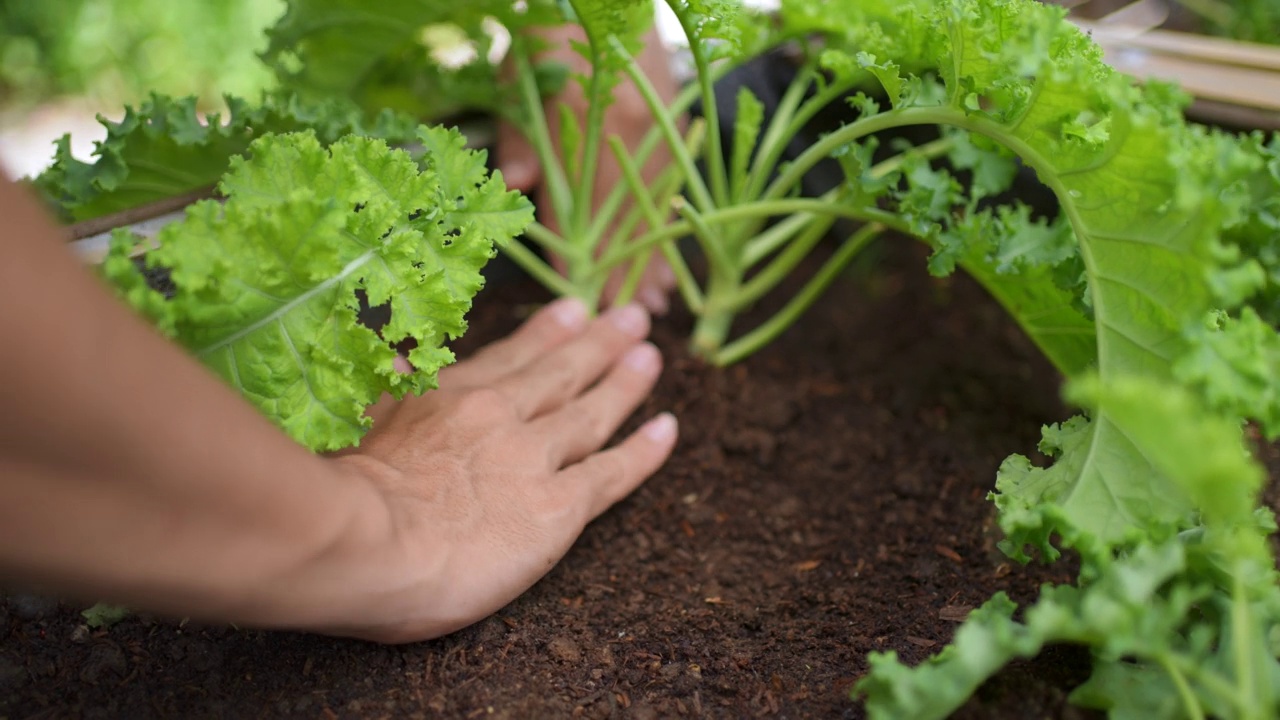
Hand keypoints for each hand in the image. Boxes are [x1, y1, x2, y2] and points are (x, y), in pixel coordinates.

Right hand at [318, 298, 676, 642]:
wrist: (365, 542)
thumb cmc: (344, 492)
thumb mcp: (356, 422)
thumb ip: (386, 390)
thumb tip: (403, 359)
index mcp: (449, 396)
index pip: (510, 358)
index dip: (546, 334)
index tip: (574, 311)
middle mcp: (501, 415)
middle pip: (561, 373)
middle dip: (599, 344)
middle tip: (630, 318)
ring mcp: (534, 458)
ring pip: (592, 412)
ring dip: (625, 382)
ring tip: (651, 356)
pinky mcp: (559, 508)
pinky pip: (612, 472)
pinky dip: (643, 450)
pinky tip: (666, 429)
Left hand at [498, 25, 680, 313]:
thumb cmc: (549, 36)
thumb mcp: (518, 81)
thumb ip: (519, 140)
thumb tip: (516, 192)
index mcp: (579, 133)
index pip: (572, 216)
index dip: (574, 263)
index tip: (578, 302)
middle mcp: (624, 141)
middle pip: (620, 224)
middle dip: (622, 276)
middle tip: (624, 321)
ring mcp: (656, 135)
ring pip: (654, 211)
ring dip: (656, 259)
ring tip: (660, 305)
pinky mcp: (674, 125)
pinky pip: (675, 187)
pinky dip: (674, 223)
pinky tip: (678, 250)